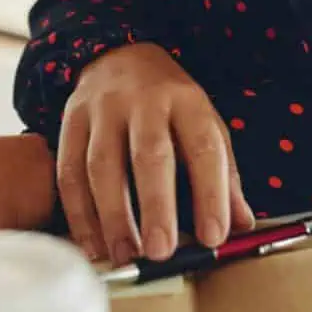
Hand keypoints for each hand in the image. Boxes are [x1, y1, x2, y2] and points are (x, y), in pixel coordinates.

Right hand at [58, 43, 254, 265]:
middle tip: (161, 252)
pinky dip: (79, 213)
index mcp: (186, 101)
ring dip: (112, 217)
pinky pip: (70, 171)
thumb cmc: (168, 104)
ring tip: (125, 256)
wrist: (119, 56)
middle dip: (156, 207)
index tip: (214, 237)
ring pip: (102, 165)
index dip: (211, 194)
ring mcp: (102, 108)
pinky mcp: (71, 120)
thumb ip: (223, 176)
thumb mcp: (204, 125)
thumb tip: (241, 226)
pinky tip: (92, 244)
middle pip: (149, 154)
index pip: (204, 147)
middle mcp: (144, 100)